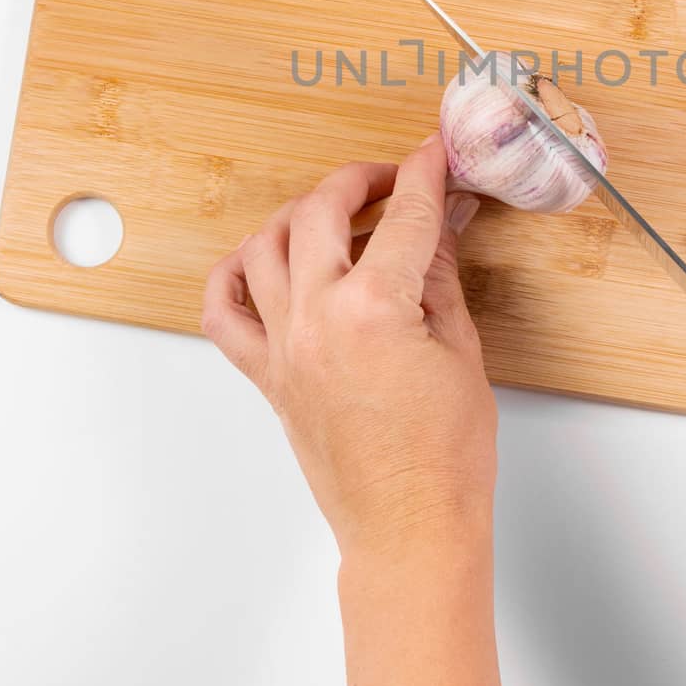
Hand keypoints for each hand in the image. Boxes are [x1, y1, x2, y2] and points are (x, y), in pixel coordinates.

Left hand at [203, 133, 503, 685]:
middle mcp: (316, 321)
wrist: (410, 529)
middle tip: (392, 178)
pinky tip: (264, 259)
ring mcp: (283, 347)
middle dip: (360, 179)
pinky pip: (224, 311)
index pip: (402, 218)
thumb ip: (440, 275)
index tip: (433, 155)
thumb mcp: (461, 350)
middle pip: (322, 211)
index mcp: (373, 311)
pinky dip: (234, 274)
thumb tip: (437, 224)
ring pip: (266, 245)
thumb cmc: (444, 461)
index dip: (424, 176)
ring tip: (337, 212)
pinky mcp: (267, 375)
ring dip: (301, 214)